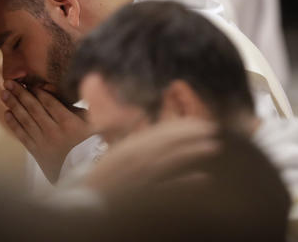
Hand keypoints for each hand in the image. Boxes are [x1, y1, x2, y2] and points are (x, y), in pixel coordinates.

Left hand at [1, 81, 93, 183]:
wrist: (84, 170)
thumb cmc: (89, 143)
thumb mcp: (89, 122)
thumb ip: (74, 106)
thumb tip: (56, 90)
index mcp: (69, 122)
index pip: (49, 102)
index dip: (36, 90)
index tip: (27, 81)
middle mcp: (54, 131)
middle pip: (34, 109)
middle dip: (20, 93)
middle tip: (8, 82)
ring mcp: (44, 142)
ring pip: (26, 120)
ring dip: (13, 106)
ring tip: (4, 94)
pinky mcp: (37, 152)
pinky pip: (23, 136)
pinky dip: (14, 124)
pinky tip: (7, 114)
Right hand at [85, 118, 219, 199]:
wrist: (85, 204)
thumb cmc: (94, 177)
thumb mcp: (103, 149)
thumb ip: (113, 124)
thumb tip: (108, 93)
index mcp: (127, 148)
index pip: (160, 133)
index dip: (182, 126)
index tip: (199, 122)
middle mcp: (137, 161)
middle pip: (170, 144)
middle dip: (192, 135)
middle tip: (212, 130)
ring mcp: (143, 180)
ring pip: (173, 162)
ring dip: (194, 153)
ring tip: (213, 147)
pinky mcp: (146, 196)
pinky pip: (169, 189)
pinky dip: (187, 183)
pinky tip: (203, 179)